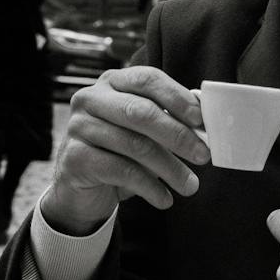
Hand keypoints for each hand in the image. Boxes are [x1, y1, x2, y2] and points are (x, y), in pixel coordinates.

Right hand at [41, 66, 208, 232]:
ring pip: (134, 145)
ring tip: (190, 186)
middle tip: (203, 156)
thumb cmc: (119, 152)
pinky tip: (165, 199)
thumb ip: (169, 119)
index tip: (201, 120)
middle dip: (178, 135)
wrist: (81, 188)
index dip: (177, 97)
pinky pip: (121, 171)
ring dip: (170, 168)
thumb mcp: (145, 132)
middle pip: (141, 112)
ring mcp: (79, 126)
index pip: (148, 79)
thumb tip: (205, 123)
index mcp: (112, 83)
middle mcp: (91, 98)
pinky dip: (150, 187)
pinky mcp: (75, 157)